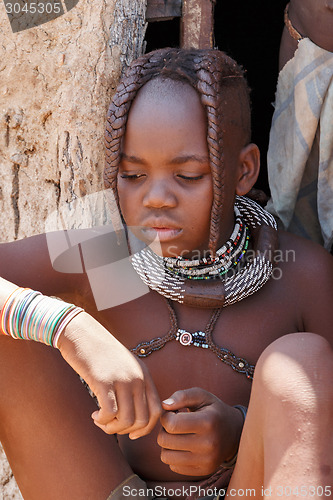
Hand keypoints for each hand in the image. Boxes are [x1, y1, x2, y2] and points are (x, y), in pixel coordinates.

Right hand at [57, 312, 161, 438]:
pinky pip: (109, 413)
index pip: (156, 411)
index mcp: (144, 374)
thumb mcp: (124, 366)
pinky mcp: (104, 381)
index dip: (145, 429)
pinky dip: (102, 421)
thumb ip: (132, 385)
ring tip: (100, 420)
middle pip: (142, 420)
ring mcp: (122, 379)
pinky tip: (94, 415)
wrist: (81, 332)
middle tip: (110, 426)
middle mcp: (137, 378)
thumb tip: (133, 415)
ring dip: (111, 428)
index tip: (130, 434)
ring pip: (126, 420)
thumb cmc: (99, 352)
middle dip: (125, 431)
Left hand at [157, 388, 243, 476]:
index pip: (171, 424)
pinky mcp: (204, 471)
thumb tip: (164, 405)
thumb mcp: (201, 396)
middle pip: (165, 441)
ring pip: (166, 456)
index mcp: (208, 422)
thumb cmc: (213, 410)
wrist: (235, 432)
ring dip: (167, 445)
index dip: (166, 416)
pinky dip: (174, 456)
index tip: (173, 413)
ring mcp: (207, 461)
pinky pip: (173, 467)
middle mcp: (208, 444)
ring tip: (178, 436)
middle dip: (164, 430)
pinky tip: (184, 446)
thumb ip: (182, 396)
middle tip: (175, 424)